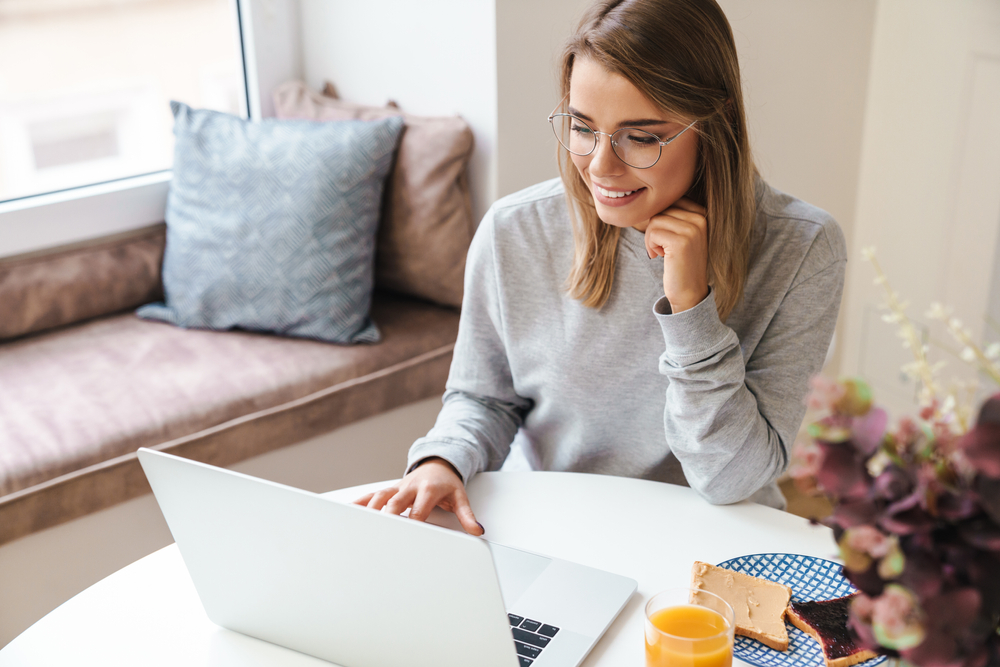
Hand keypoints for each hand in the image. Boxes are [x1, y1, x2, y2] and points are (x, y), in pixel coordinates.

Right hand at [352, 458, 483, 535]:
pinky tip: (348, 511)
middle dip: (387, 517)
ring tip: (359, 525)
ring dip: (370, 510)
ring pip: (380, 496)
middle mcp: (410, 487)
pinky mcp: (390, 489)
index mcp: (428, 490)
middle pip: (395, 503)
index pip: (418, 509)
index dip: (412, 523)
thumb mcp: (460, 498)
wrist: (440, 463)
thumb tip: (477, 531)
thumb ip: (467, 516)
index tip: (407, 537)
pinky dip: (360, 502)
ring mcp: (398, 487)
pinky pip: (372, 494)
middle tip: (378, 534)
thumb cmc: (448, 484)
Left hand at [643, 197, 708, 313]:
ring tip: (661, 252)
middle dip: (654, 229)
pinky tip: (660, 257)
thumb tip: (647, 197)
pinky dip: (650, 245)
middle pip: (661, 209)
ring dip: (651, 238)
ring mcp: (693, 229)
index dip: (660, 219)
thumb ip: (671, 214)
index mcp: (702, 212)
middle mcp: (701, 217)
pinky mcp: (682, 242)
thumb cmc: (680, 262)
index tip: (665, 238)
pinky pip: (653, 232)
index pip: (669, 200)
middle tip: (661, 247)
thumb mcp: (680, 233)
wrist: (689, 292)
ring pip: (655, 220)